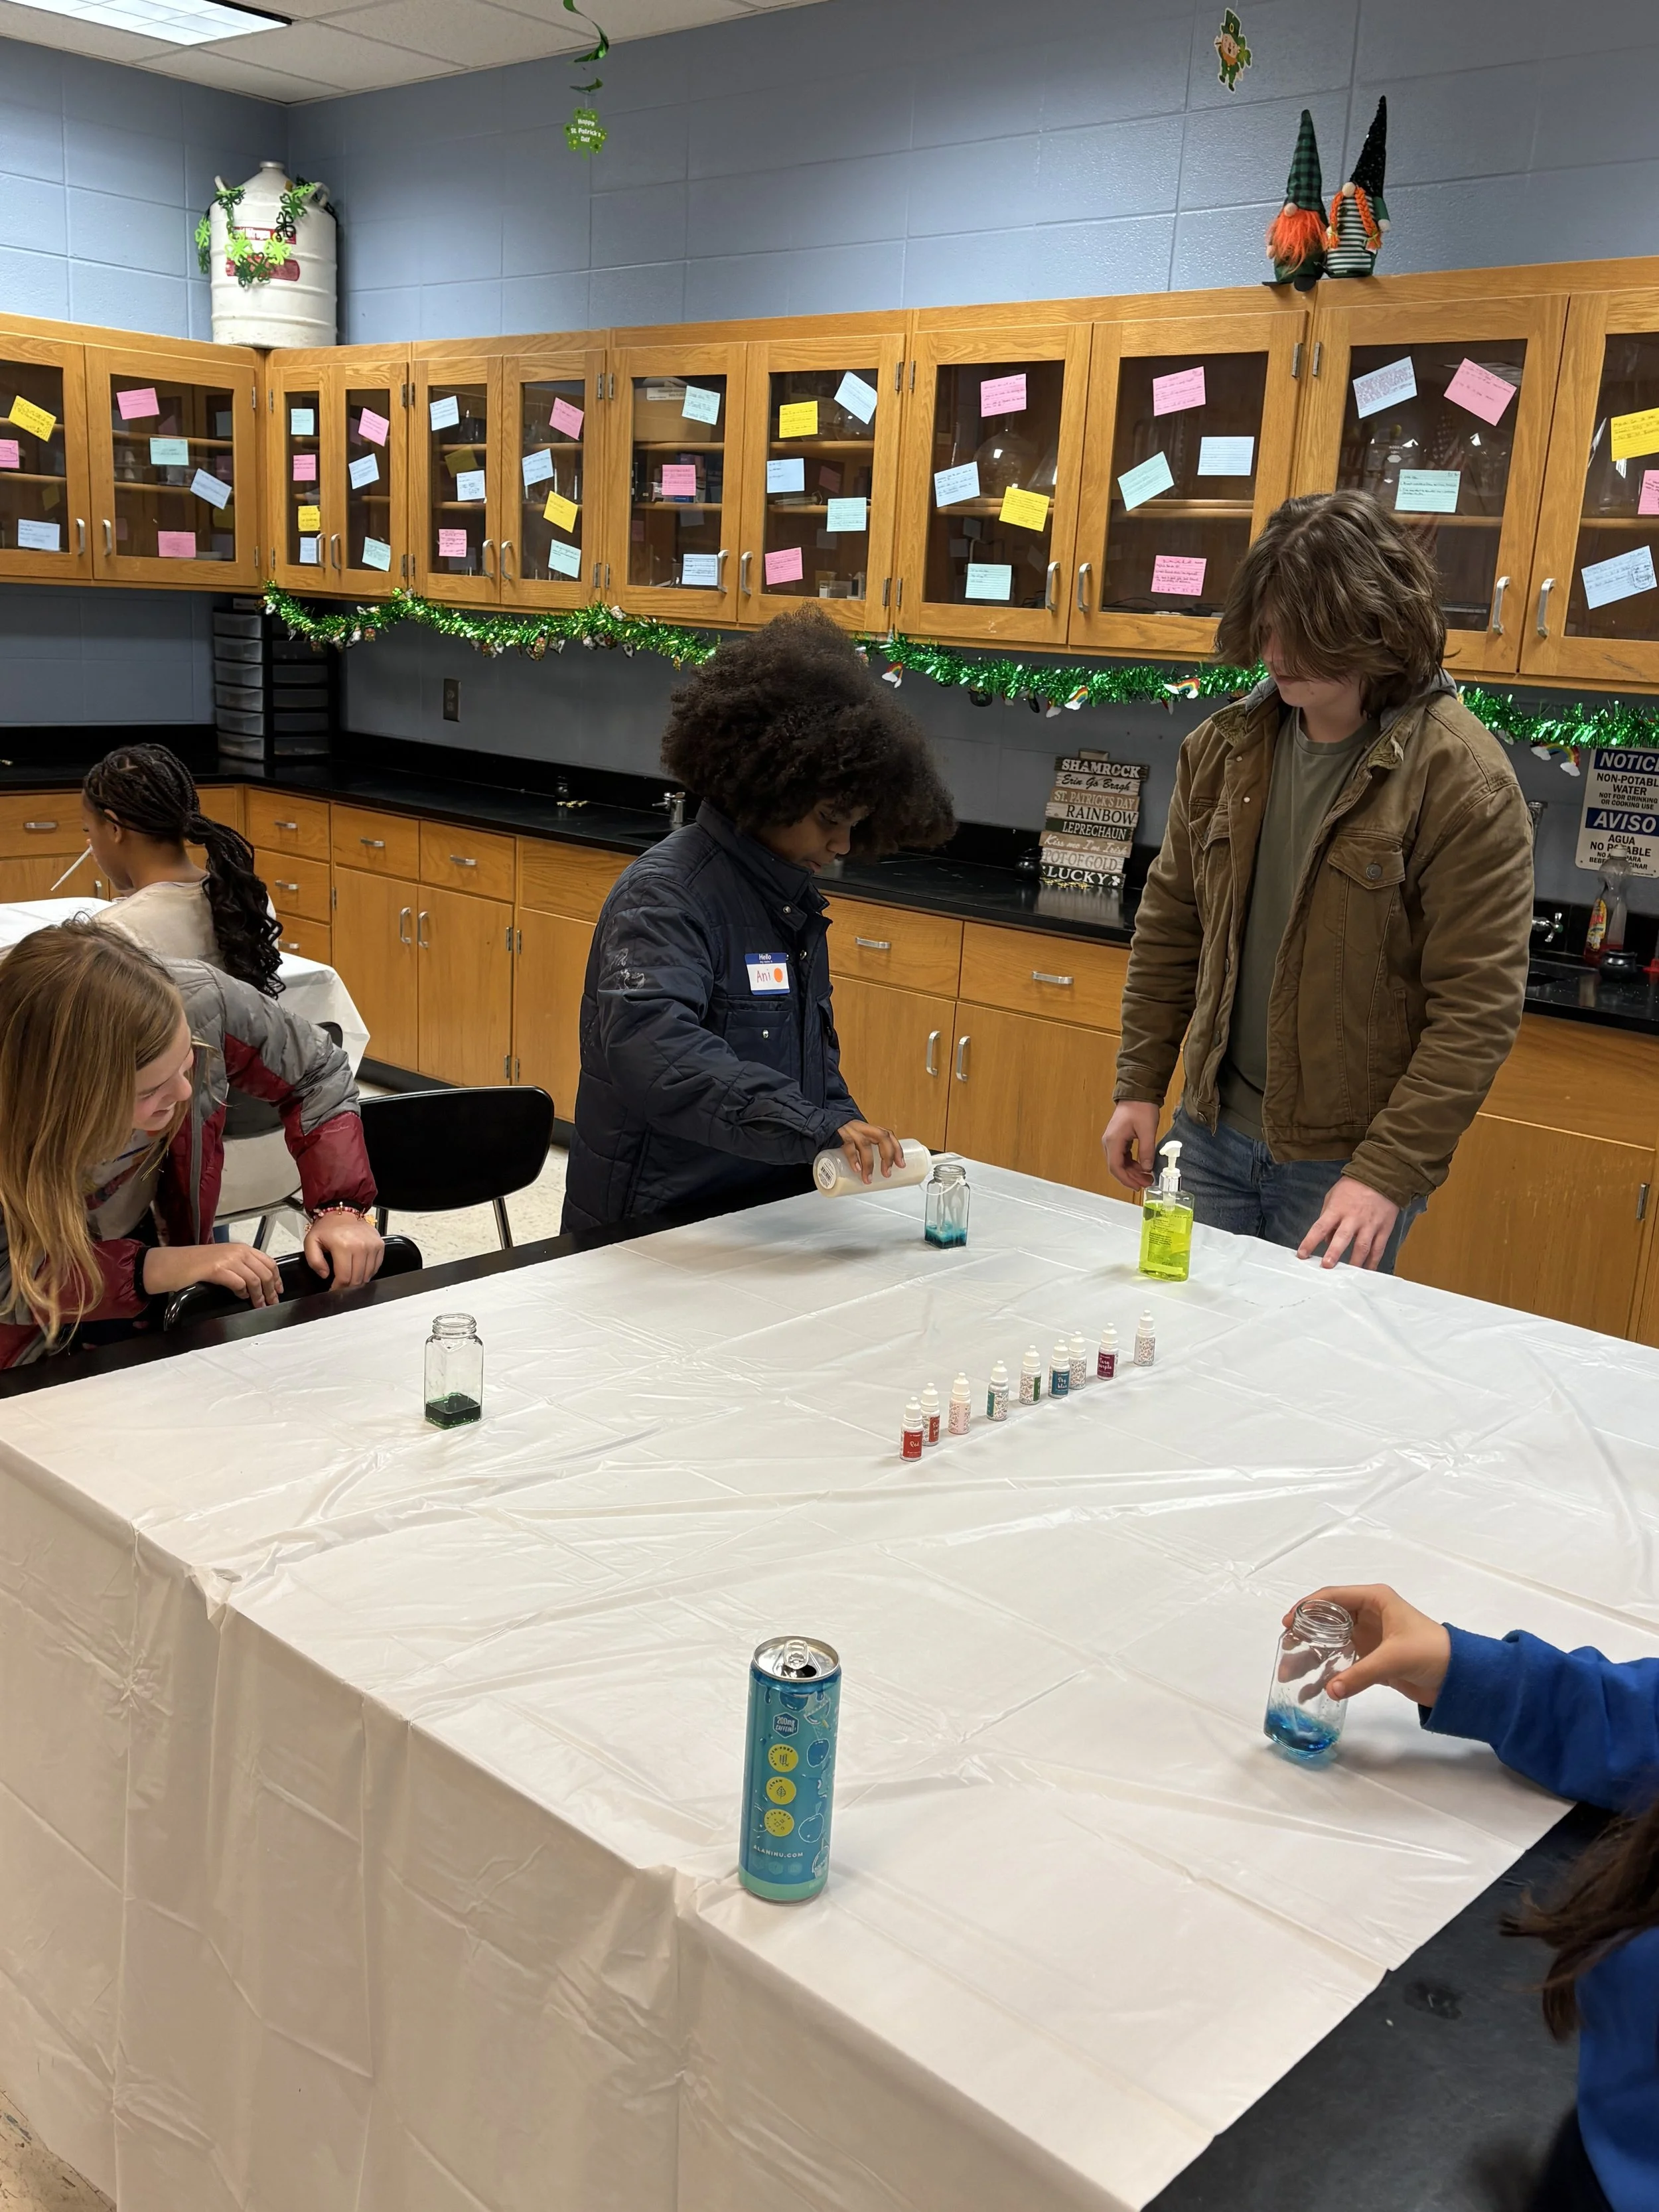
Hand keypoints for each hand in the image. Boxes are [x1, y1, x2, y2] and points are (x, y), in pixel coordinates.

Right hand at [142, 1240, 282, 1306]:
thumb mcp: (222, 1260)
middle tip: (272, 1302)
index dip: (277, 1277)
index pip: (268, 1261)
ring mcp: (227, 1259)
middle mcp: (237, 1251)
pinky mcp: (216, 1269)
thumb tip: (256, 1282)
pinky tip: (240, 1296)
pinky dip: (242, 1292)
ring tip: (258, 1305)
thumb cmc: (193, 1263)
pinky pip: (238, 1283)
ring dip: (259, 1295)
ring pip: (254, 1279)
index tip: (279, 1289)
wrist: (171, 1263)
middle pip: (265, 1272)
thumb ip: (240, 1266)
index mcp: (240, 1248)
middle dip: (271, 1290)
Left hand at [304, 1210, 384, 1289]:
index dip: (338, 1288)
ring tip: (350, 1277)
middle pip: (357, 1278)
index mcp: (343, 1245)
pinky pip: (376, 1267)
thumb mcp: (311, 1242)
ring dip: (358, 1280)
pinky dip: (368, 1272)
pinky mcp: (380, 1245)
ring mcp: (372, 1245)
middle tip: (341, 1285)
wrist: (343, 1213)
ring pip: (367, 1275)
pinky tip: (359, 1269)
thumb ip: (314, 1261)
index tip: (334, 1290)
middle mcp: (361, 1245)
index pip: (344, 1277)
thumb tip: (325, 1275)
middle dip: (348, 1286)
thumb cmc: (327, 1228)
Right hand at [836, 1120, 902, 1183]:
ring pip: (865, 1144)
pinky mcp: (838, 1134)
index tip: (901, 1165)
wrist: (819, 1124)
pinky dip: (853, 1158)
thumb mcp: (857, 1141)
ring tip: (868, 1178)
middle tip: (887, 1173)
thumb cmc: (841, 1137)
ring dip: (869, 1163)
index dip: (897, 1149)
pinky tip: (857, 1169)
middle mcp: (862, 1127)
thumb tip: (876, 1174)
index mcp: (869, 1129)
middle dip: (887, 1156)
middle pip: (882, 1137)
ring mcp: (851, 1130)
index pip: (888, 1135)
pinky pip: (848, 1145)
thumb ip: (866, 1152)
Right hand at [1102, 1102, 1158, 1190]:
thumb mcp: (1148, 1131)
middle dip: (1131, 1177)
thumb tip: (1146, 1168)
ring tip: (1147, 1177)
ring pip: (1119, 1163)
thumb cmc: (1141, 1108)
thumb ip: (1147, 1151)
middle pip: (1116, 1167)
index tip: (1138, 1186)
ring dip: (1132, 1171)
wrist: (1137, 1094)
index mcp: (1113, 1140)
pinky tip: (1142, 1166)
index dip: (1126, 1179)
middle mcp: (1109, 1142)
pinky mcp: (1118, 1139)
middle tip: (1147, 1183)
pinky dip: (1131, 1163)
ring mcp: (1113, 1140)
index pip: (1116, 1167)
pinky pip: (1122, 1156)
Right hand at [1286, 1584, 1452, 1707]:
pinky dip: (1328, 1673)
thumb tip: (1329, 1691)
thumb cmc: (1431, 1652)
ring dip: (1312, 1657)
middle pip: (1327, 1621)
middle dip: (1304, 1635)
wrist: (1460, 1677)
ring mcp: (1369, 1638)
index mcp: (1374, 1600)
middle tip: (1284, 1650)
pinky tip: (1313, 1688)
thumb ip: (1360, 1674)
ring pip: (1332, 1643)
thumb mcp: (1394, 1658)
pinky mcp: (1373, 1659)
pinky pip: (1343, 1663)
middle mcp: (1368, 1615)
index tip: (1287, 1623)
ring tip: (1289, 1673)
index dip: (1307, 1607)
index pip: (1332, 1597)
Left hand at [1297, 1176, 1399, 1269]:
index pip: (1320, 1227)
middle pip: (1343, 1237)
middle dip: (1334, 1252)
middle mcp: (1353, 1218)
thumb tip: (1326, 1240)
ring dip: (1355, 1262)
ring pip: (1362, 1246)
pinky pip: (1378, 1248)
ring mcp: (1370, 1224)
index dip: (1310, 1241)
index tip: (1302, 1254)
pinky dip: (1373, 1262)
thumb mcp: (1333, 1196)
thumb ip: (1327, 1217)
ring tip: (1347, 1274)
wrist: (1382, 1177)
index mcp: (1337, 1209)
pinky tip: (1367, 1271)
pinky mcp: (1384, 1229)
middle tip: (1326, 1266)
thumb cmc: (1353, 1187)